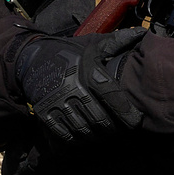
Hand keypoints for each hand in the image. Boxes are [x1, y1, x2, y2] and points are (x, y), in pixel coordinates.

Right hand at [13, 30, 143, 143]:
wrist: (31, 59)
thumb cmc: (69, 53)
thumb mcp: (92, 44)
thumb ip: (117, 42)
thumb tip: (142, 33)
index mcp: (88, 71)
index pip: (112, 96)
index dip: (127, 113)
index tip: (136, 122)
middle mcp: (73, 88)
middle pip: (99, 119)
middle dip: (112, 129)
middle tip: (118, 131)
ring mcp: (57, 102)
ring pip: (83, 130)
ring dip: (96, 136)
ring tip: (103, 134)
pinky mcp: (44, 113)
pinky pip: (64, 135)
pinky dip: (77, 140)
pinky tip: (84, 137)